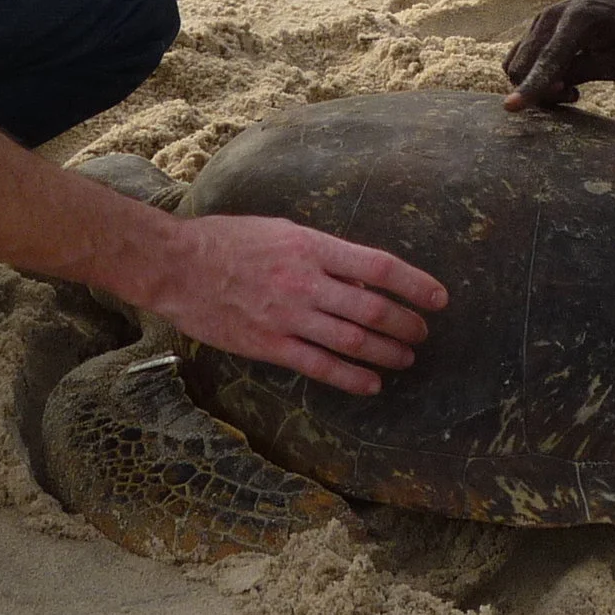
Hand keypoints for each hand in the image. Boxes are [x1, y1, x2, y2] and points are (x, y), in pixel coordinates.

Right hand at [140, 214, 448, 395]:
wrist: (176, 265)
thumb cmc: (226, 240)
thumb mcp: (280, 230)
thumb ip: (319, 250)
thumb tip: (357, 272)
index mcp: (312, 246)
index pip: (379, 266)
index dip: (415, 284)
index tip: (439, 297)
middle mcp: (306, 281)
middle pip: (373, 308)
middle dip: (406, 324)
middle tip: (422, 333)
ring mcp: (288, 316)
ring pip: (353, 341)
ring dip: (387, 353)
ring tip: (406, 359)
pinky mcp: (269, 345)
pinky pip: (320, 366)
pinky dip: (352, 377)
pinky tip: (371, 384)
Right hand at [504, 0, 614, 109]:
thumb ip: (587, 72)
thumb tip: (552, 84)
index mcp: (577, 20)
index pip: (548, 60)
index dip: (530, 86)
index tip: (510, 107)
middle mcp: (550, 17)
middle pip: (522, 67)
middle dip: (540, 92)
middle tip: (574, 93)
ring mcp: (539, 20)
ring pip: (516, 65)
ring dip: (536, 85)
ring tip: (570, 86)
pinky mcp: (535, 27)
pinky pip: (519, 59)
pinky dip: (532, 75)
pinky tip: (560, 77)